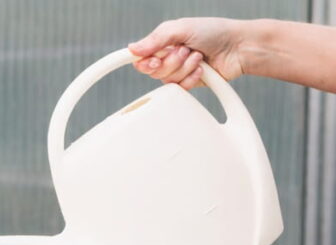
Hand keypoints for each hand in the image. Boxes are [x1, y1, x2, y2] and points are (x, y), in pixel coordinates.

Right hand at [129, 18, 246, 88]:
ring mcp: (178, 71)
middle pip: (152, 72)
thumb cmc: (214, 32)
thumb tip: (132, 48)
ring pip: (167, 80)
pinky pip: (180, 88)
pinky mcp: (189, 83)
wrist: (239, 47)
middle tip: (186, 50)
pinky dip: (192, 77)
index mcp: (163, 43)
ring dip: (185, 67)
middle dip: (171, 61)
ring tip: (199, 56)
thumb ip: (156, 38)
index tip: (152, 61)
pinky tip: (203, 69)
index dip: (143, 62)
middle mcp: (168, 58)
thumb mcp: (182, 28)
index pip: (140, 58)